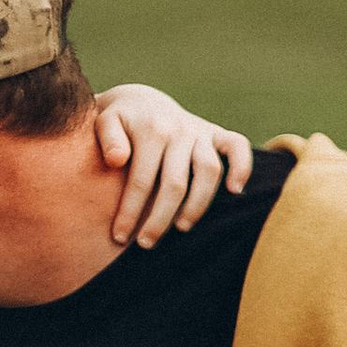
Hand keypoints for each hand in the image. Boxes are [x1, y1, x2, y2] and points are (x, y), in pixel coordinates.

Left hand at [93, 85, 254, 246]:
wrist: (141, 102)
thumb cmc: (119, 122)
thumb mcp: (103, 122)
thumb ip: (108, 139)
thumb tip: (117, 160)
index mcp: (151, 131)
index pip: (142, 180)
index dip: (130, 212)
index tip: (119, 237)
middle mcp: (179, 130)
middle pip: (175, 184)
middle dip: (160, 219)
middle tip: (146, 244)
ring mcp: (200, 132)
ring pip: (208, 171)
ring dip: (197, 204)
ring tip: (181, 227)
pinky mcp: (216, 133)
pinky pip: (237, 146)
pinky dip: (242, 166)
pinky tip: (236, 191)